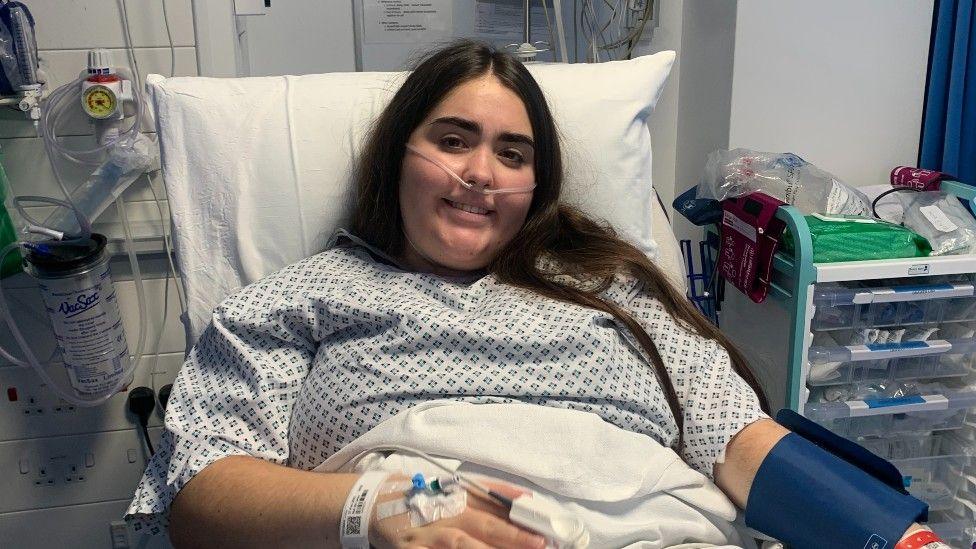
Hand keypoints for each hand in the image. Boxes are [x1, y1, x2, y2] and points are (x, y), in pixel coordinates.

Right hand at [370, 477, 547, 548]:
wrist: (378, 504)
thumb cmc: (427, 497)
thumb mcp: (459, 488)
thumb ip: (493, 492)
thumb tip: (527, 495)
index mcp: (462, 502)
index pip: (497, 515)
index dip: (520, 527)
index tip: (543, 536)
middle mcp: (448, 519)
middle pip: (484, 532)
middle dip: (512, 540)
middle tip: (538, 545)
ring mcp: (429, 538)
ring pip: (462, 548)